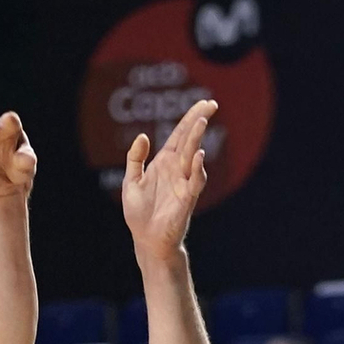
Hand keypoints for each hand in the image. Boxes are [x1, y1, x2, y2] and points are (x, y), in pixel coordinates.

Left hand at [123, 98, 216, 262]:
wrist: (146, 240)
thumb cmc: (140, 214)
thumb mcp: (131, 182)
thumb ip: (135, 159)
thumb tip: (142, 136)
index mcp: (164, 163)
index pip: (179, 135)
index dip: (189, 118)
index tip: (203, 103)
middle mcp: (176, 169)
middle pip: (190, 140)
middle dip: (199, 121)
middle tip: (211, 104)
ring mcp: (183, 183)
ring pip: (192, 156)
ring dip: (197, 139)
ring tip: (201, 121)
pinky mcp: (186, 199)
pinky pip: (194, 181)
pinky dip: (197, 169)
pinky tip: (198, 156)